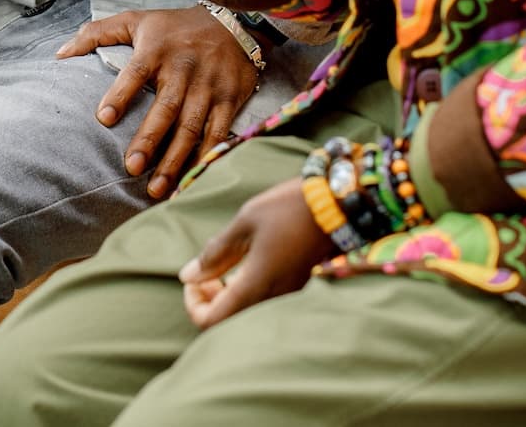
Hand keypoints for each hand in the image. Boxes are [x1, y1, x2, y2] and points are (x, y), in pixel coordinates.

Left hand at [56, 7, 261, 198]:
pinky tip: (191, 180)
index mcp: (157, 50)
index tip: (103, 119)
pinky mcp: (228, 100)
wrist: (234, 22)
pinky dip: (205, 158)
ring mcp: (208, 87)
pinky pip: (217, 133)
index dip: (120, 95)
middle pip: (165, 108)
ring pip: (190, 127)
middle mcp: (184, 69)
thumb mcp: (137, 20)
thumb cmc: (176, 26)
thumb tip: (61, 54)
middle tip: (131, 168)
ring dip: (174, 159)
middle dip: (149, 139)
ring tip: (155, 187)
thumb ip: (98, 34)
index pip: (136, 72)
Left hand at [179, 176, 331, 328]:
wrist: (337, 203)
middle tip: (204, 271)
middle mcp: (271, 299)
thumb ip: (215, 252)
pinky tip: (244, 262)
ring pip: (244, 313)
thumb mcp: (245, 222)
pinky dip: (244, 290)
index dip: (193, 305)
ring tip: (222, 264)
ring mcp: (285, 295)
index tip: (192, 280)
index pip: (210, 321)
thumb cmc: (288, 208)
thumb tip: (188, 276)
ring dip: (226, 296)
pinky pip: (261, 301)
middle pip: (227, 322)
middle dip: (208, 300)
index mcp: (254, 286)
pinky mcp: (295, 286)